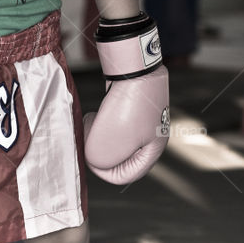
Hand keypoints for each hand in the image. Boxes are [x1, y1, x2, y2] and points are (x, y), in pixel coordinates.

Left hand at [83, 65, 169, 184]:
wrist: (134, 67)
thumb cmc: (125, 108)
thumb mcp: (106, 146)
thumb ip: (98, 161)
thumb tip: (93, 155)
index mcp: (153, 150)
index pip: (126, 175)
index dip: (103, 172)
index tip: (90, 156)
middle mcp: (152, 135)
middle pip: (120, 156)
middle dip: (100, 148)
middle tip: (90, 136)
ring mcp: (143, 118)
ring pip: (115, 137)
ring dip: (99, 133)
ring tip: (93, 122)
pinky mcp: (133, 104)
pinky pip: (114, 120)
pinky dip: (102, 119)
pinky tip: (97, 113)